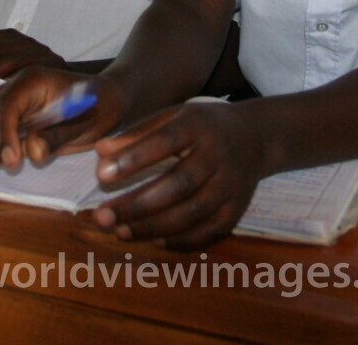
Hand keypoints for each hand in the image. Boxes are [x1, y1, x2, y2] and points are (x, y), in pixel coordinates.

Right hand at [0, 66, 122, 168]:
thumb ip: (60, 136)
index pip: (3, 106)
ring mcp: (0, 102)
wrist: (103, 102)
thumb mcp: (88, 122)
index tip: (12, 162)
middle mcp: (10, 88)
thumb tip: (32, 151)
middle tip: (4, 161)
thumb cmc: (100, 107)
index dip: (2, 136)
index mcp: (32, 81)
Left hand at [91, 101, 267, 249]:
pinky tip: (156, 240)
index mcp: (198, 125)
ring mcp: (230, 183)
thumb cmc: (202, 126)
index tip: (102, 175)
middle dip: (138, 204)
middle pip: (179, 184)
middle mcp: (218, 154)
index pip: (165, 141)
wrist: (256, 136)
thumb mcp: (172, 117)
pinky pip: (210, 231)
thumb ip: (137, 134)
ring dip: (154, 226)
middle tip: (102, 216)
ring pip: (193, 212)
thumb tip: (101, 152)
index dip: (134, 159)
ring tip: (120, 231)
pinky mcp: (237, 208)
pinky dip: (182, 240)